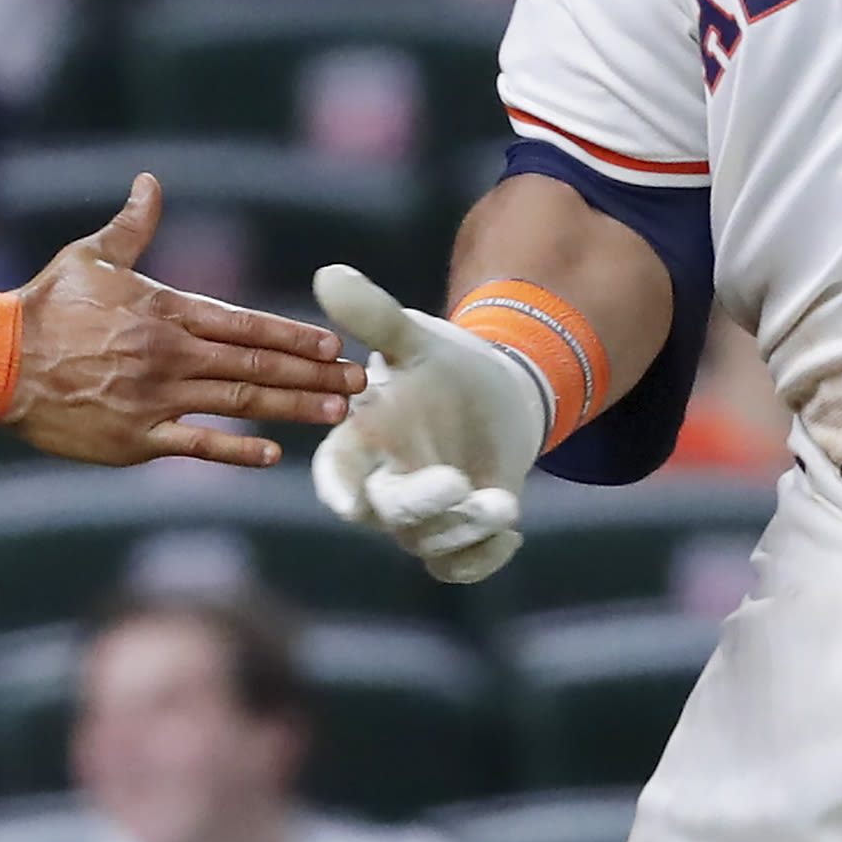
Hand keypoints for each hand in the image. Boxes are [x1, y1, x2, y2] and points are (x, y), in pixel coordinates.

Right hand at [7, 174, 361, 466]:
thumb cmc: (44, 304)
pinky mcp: (134, 439)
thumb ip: (132, 225)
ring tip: (335, 412)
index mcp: (166, 310)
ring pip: (239, 403)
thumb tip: (149, 181)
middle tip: (358, 383)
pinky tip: (273, 455)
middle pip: (256, 365)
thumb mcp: (90, 255)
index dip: (293, 335)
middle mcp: (171, 354)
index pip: (246, 324)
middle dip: (312, 374)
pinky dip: (236, 450)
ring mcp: (155, 399)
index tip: (333, 344)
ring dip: (292, 407)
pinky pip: (195, 445)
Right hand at [308, 266, 547, 583]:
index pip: (336, 472)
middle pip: (388, 513)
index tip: (349, 501)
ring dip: (466, 530)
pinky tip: (513, 529)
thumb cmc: (441, 365)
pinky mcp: (457, 535)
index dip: (338, 488)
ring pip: (430, 543)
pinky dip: (486, 557)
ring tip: (504, 504)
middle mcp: (383, 485)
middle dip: (422, 505)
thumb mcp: (415, 338)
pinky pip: (461, 568)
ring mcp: (420, 517)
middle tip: (458, 484)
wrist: (495, 395)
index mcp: (362, 440)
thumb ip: (374, 317)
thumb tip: (328, 273)